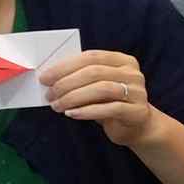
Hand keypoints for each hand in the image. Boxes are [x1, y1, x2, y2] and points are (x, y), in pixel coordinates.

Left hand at [37, 47, 159, 146]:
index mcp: (122, 61)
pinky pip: (109, 109)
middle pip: (95, 73)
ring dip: (73, 98)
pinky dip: (87, 111)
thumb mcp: (97, 86)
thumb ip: (81, 78)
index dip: (65, 66)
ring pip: (102, 89)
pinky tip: (72, 114)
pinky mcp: (137, 112)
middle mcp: (133, 74)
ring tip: (57, 106)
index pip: (91, 57)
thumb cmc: (110, 103)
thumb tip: (50, 78)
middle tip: (49, 94)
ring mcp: (138, 92)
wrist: (136, 126)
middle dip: (66, 83)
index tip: (45, 78)